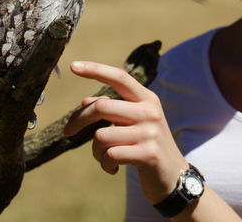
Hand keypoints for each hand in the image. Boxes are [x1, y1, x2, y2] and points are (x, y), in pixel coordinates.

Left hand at [62, 61, 188, 203]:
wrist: (174, 177)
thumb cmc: (148, 146)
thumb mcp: (133, 124)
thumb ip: (112, 111)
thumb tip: (84, 102)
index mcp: (146, 99)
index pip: (120, 77)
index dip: (96, 70)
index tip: (72, 66)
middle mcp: (150, 111)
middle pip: (102, 106)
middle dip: (78, 119)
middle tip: (67, 131)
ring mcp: (150, 132)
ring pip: (101, 136)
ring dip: (95, 151)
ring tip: (105, 158)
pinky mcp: (148, 154)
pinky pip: (110, 155)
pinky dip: (105, 165)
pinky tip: (113, 168)